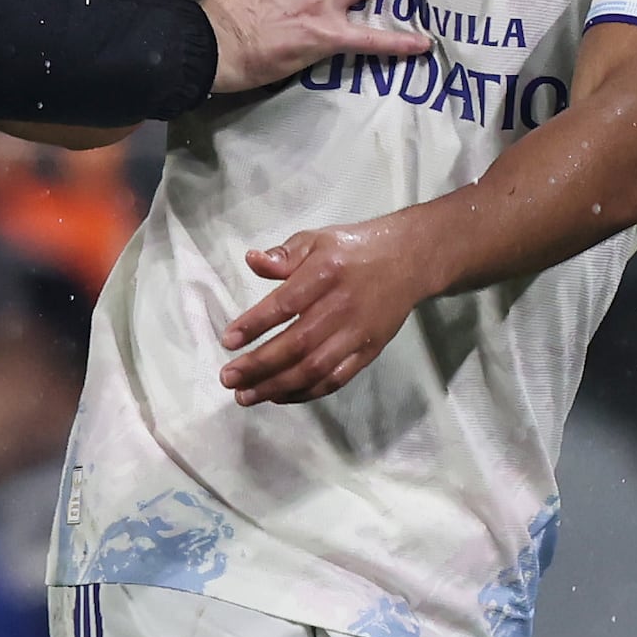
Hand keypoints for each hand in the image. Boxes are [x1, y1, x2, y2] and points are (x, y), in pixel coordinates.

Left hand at [222, 213, 440, 404]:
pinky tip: (280, 396)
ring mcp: (357, 333)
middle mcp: (341, 307)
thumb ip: (283, 255)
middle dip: (259, 365)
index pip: (284, 304)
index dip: (254, 325)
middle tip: (228, 378)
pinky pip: (335, 379)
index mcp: (325, 274)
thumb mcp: (316, 240)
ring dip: (277, 386)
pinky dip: (306, 392)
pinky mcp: (368, 351)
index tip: (228, 341)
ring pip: (314, 368)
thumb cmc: (353, 249)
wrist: (408, 260)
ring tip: (246, 395)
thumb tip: (251, 260)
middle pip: (296, 344)